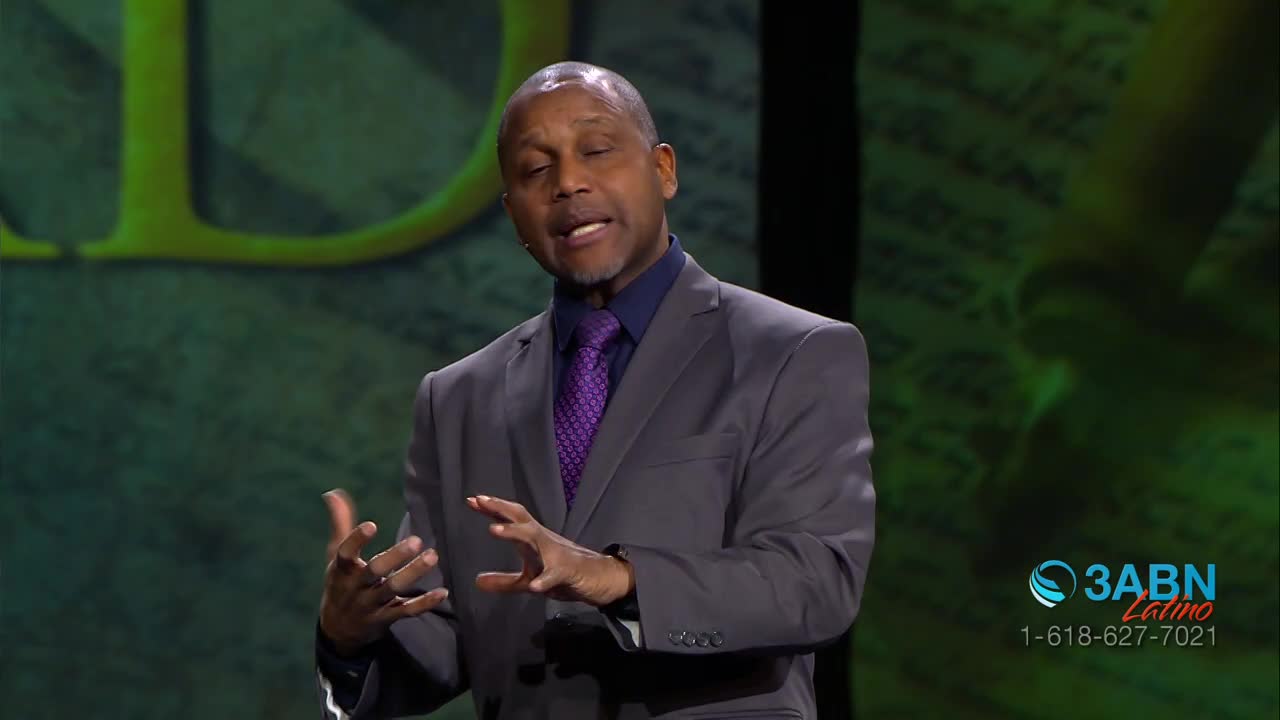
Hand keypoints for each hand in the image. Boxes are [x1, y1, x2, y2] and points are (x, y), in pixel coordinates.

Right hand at [319, 489, 448, 655]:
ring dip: (413, 574)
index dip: (356, 540)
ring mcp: (371, 604)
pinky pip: (406, 611)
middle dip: (393, 558)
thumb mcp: (335, 556)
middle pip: (374, 572)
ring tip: (433, 557)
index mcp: (341, 570)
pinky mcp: (386, 618)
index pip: (345, 554)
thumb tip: (333, 493)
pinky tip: (443, 592)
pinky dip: (424, 603)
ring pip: (393, 590)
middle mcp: (355, 587)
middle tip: (416, 541)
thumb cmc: (341, 583)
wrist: (339, 630)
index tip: (371, 525)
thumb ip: (340, 524)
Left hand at [467, 495, 633, 606]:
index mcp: (532, 540)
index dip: (492, 509)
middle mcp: (542, 540)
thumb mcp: (528, 579)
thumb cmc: (562, 573)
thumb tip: (477, 582)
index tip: (471, 500)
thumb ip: (503, 581)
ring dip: (513, 532)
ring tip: (493, 529)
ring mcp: (555, 554)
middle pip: (520, 518)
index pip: (510, 518)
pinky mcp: (567, 571)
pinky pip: (554, 575)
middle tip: (480, 500)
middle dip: (500, 508)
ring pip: (533, 538)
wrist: (599, 578)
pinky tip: (534, 586)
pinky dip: (544, 580)